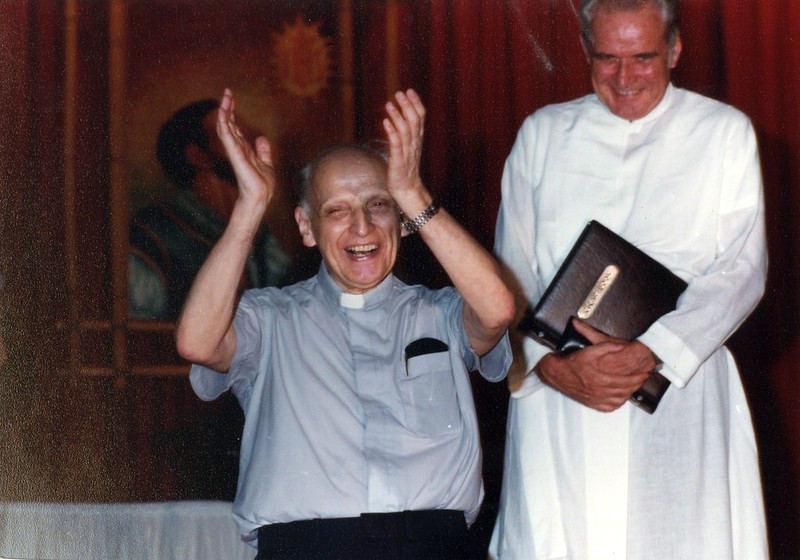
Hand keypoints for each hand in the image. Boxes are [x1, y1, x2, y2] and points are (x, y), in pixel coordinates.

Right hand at [216, 88, 274, 211]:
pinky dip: (224, 125)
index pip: (234, 127)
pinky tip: (223, 114)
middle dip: (227, 108)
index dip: (231, 112)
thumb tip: (261, 138)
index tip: (230, 97)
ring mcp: (235, 151)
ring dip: (224, 113)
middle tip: (226, 92)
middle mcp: (237, 148)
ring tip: (224, 98)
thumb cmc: (262, 184)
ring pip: (226, 128)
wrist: (261, 196)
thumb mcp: (266, 163)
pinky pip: (227, 137)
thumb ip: (263, 151)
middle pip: (228, 124)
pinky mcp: (236, 156)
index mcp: (243, 149)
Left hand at [382, 89, 425, 201]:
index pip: (420, 118)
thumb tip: (398, 117)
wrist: (407, 189)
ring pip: (405, 131)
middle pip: (414, 121)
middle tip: (399, 93)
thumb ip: (405, 133)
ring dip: (397, 116)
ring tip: (389, 104)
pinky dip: (392, 132)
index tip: (409, 91)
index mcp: (417, 140)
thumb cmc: (404, 168)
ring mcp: (407, 152)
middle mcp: (414, 144)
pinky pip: (396, 145)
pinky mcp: (398, 161)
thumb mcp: (407, 147)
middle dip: (407, 106)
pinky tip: (386, 122)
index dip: (416, 103)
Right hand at [535, 319, 655, 411]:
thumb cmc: (573, 363)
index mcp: (601, 379)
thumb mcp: (589, 351)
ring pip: (620, 399)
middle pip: (626, 391)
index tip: (645, 373)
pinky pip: (611, 407)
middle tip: (644, 378)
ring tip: (635, 385)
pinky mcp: (593, 405)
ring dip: (630, 392)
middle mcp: (600, 392)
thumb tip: (621, 346)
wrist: (557, 375)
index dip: (638, 378)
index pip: (627, 381)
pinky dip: (619, 402)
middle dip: (637, 384)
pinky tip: (622, 395)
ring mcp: (596, 400)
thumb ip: (606, 347)